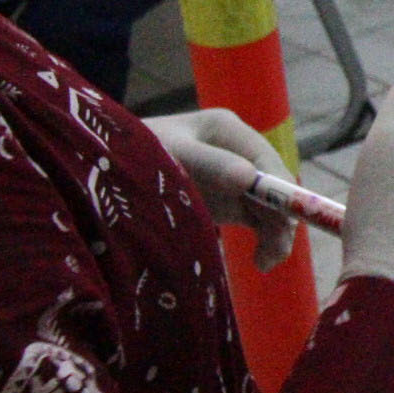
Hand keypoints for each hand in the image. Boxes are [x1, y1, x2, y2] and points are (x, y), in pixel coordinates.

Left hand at [144, 107, 297, 270]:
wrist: (109, 171)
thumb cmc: (134, 155)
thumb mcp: (170, 155)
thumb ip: (208, 163)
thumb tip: (250, 178)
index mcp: (226, 129)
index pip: (265, 158)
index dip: (279, 188)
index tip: (283, 219)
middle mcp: (236, 151)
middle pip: (274, 183)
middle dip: (281, 216)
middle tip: (274, 250)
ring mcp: (235, 177)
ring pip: (272, 205)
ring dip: (276, 233)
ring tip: (265, 263)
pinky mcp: (231, 202)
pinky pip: (259, 221)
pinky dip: (265, 240)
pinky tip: (261, 261)